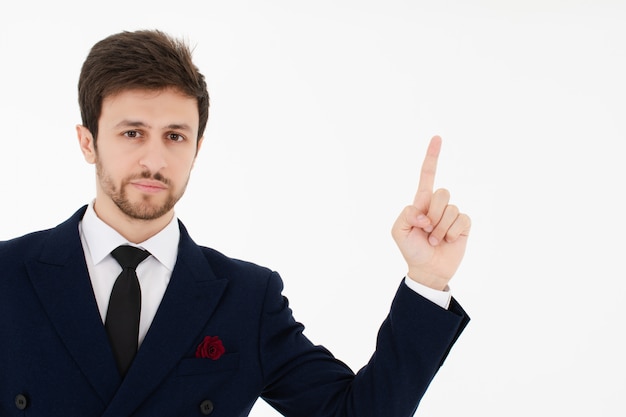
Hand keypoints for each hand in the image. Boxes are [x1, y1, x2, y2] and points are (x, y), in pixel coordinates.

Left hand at [391, 136, 470, 290]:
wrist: (428, 270)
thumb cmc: (411, 249)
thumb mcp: (398, 231)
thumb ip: (405, 215)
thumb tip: (423, 212)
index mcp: (421, 201)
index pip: (427, 175)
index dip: (432, 156)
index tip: (437, 138)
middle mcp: (438, 204)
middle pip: (442, 193)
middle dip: (432, 214)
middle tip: (426, 231)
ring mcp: (451, 214)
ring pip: (451, 209)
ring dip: (440, 229)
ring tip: (435, 240)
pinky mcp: (463, 225)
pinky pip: (461, 220)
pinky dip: (452, 233)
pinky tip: (448, 241)